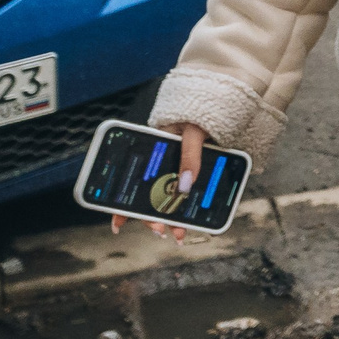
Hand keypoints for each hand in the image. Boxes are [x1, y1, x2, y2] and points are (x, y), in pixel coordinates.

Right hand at [110, 121, 204, 242]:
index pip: (130, 181)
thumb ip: (190, 155)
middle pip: (150, 196)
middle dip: (152, 218)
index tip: (117, 225)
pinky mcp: (192, 172)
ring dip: (171, 219)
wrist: (220, 103)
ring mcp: (176, 169)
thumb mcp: (193, 131)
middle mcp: (161, 164)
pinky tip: (192, 222)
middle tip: (161, 232)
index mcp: (152, 151)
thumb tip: (185, 185)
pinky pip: (186, 194)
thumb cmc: (200, 113)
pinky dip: (188, 209)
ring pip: (168, 199)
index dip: (121, 205)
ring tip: (178, 235)